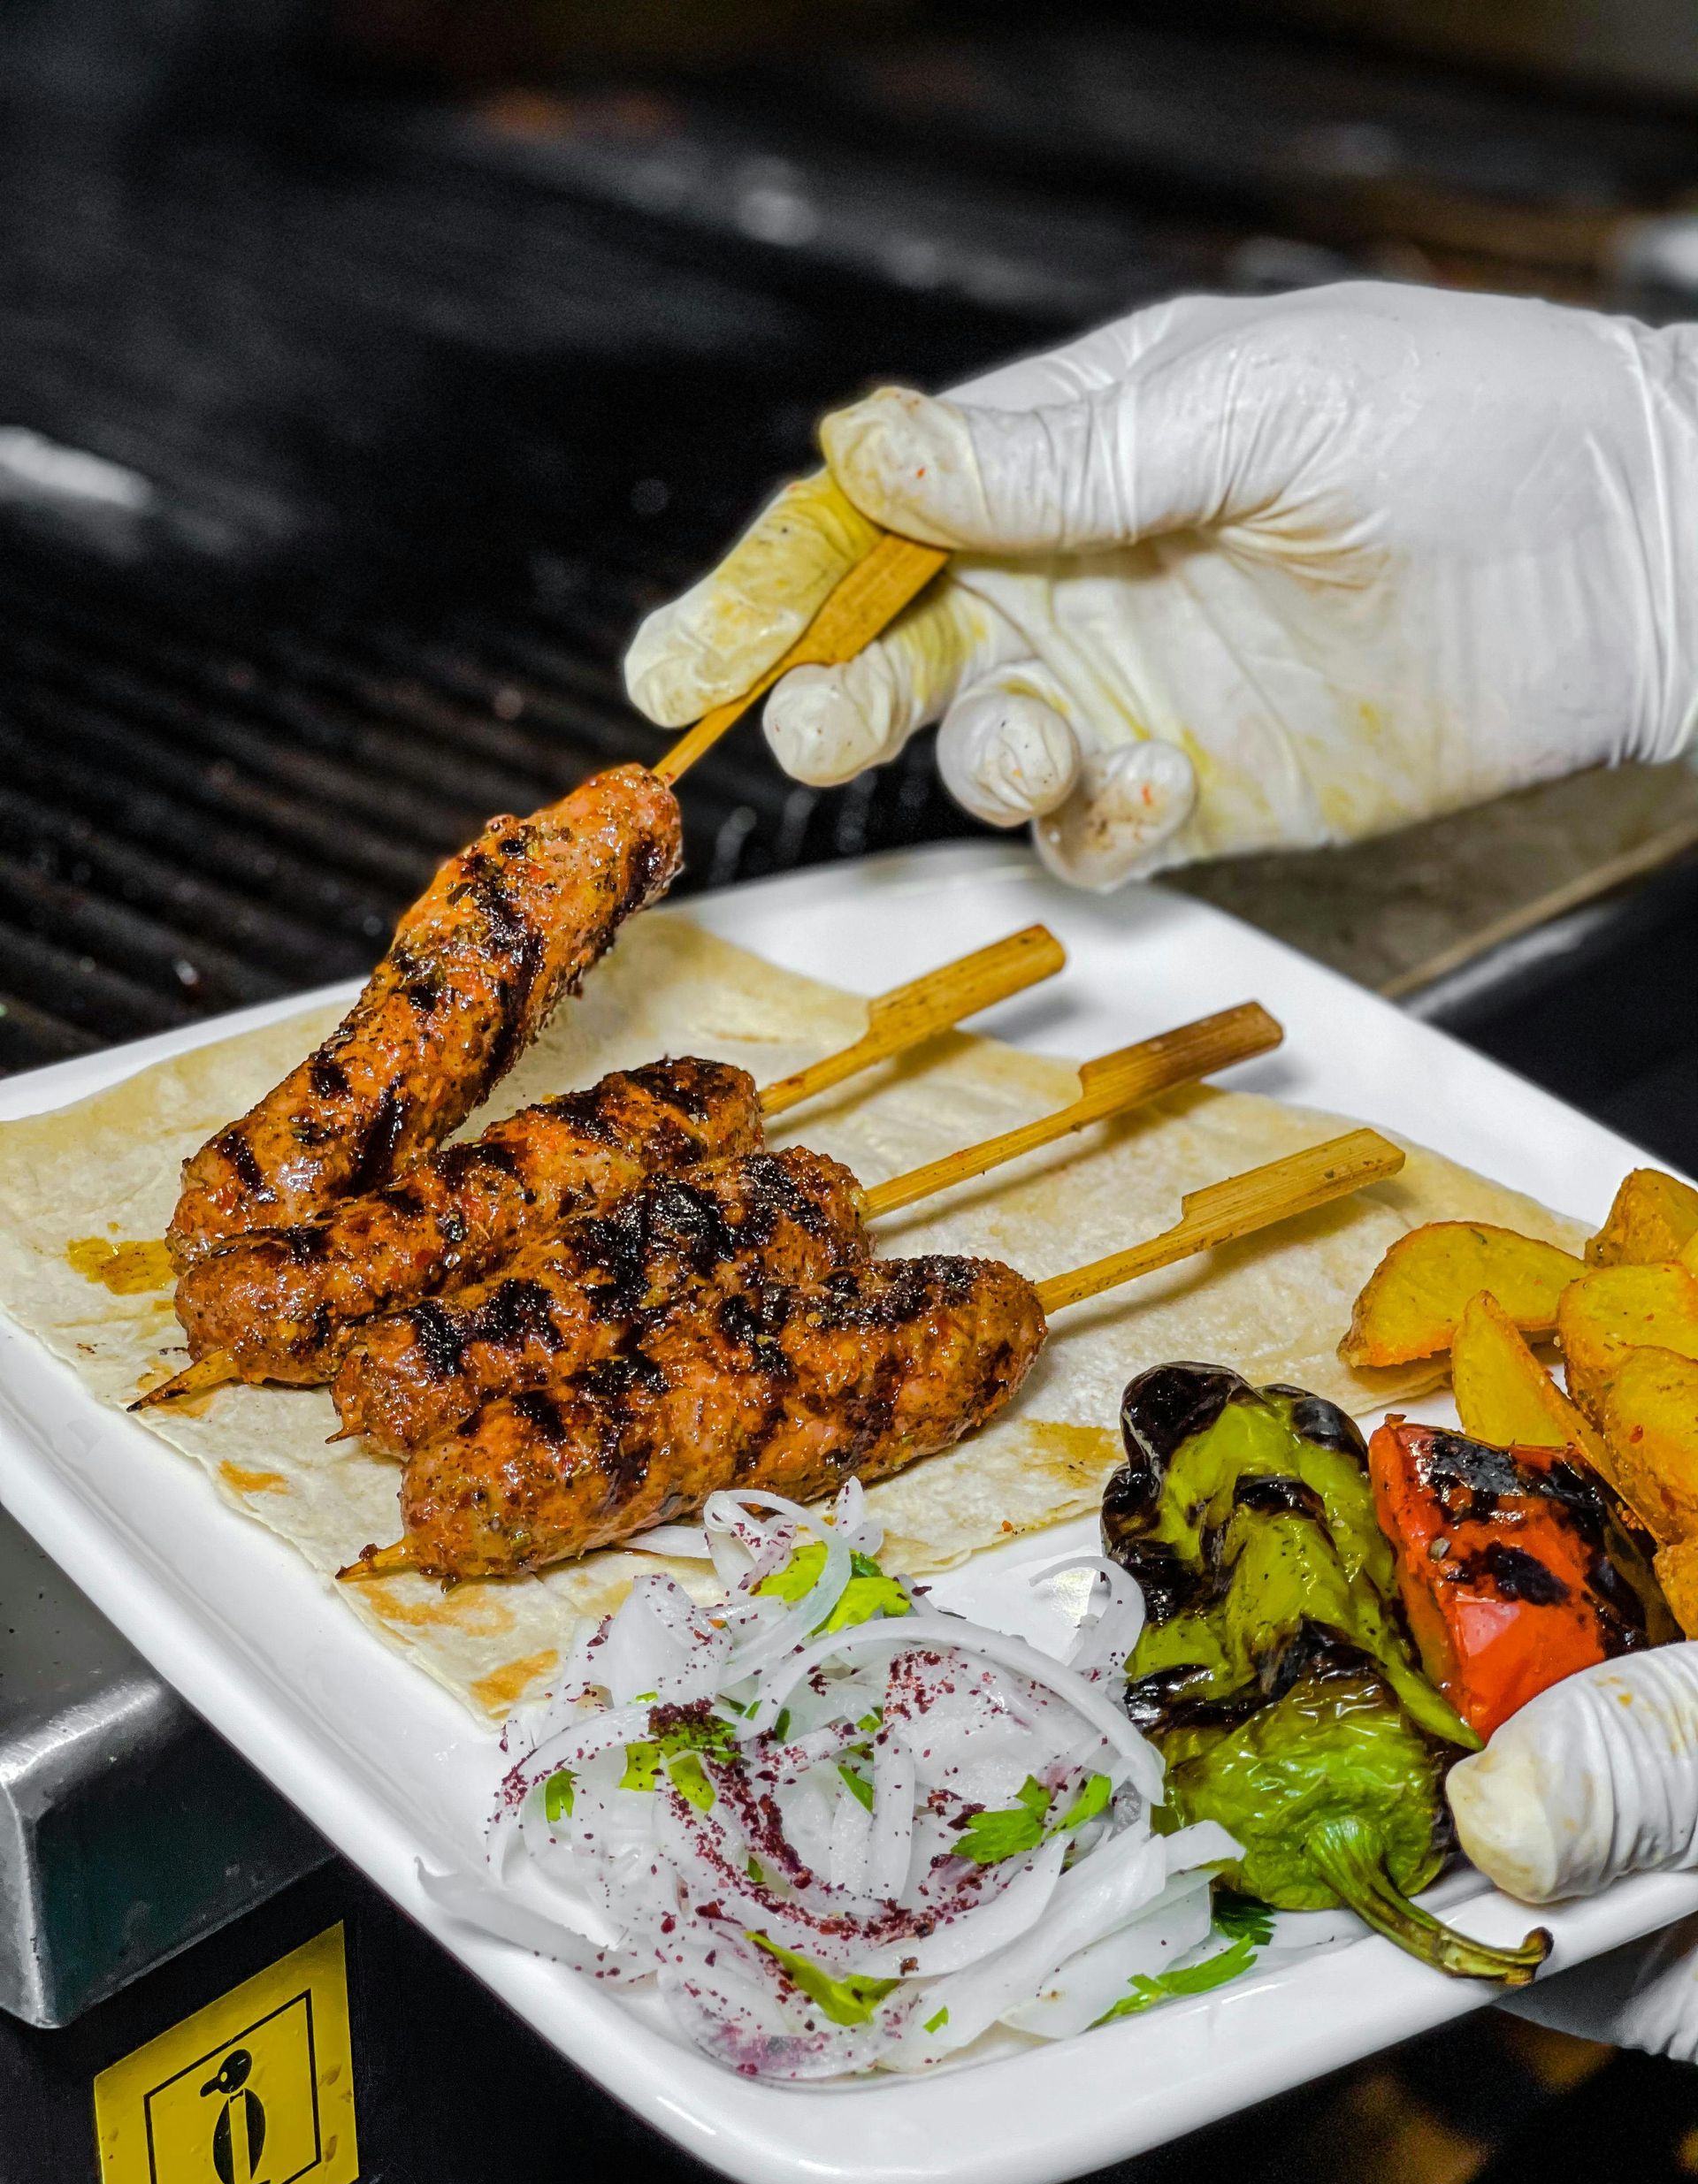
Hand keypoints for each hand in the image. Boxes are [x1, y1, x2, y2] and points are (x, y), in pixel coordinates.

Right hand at [625, 282, 1697, 887]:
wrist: (1620, 551)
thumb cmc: (1448, 421)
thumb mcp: (1238, 402)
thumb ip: (1051, 459)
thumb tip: (864, 446)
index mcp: (1061, 457)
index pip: (874, 520)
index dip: (768, 588)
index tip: (681, 660)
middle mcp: (1074, 577)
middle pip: (894, 651)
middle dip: (831, 696)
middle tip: (812, 726)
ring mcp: (1129, 689)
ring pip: (979, 755)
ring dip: (981, 760)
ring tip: (1045, 739)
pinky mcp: (1196, 791)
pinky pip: (1093, 834)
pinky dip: (1097, 825)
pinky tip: (1160, 780)